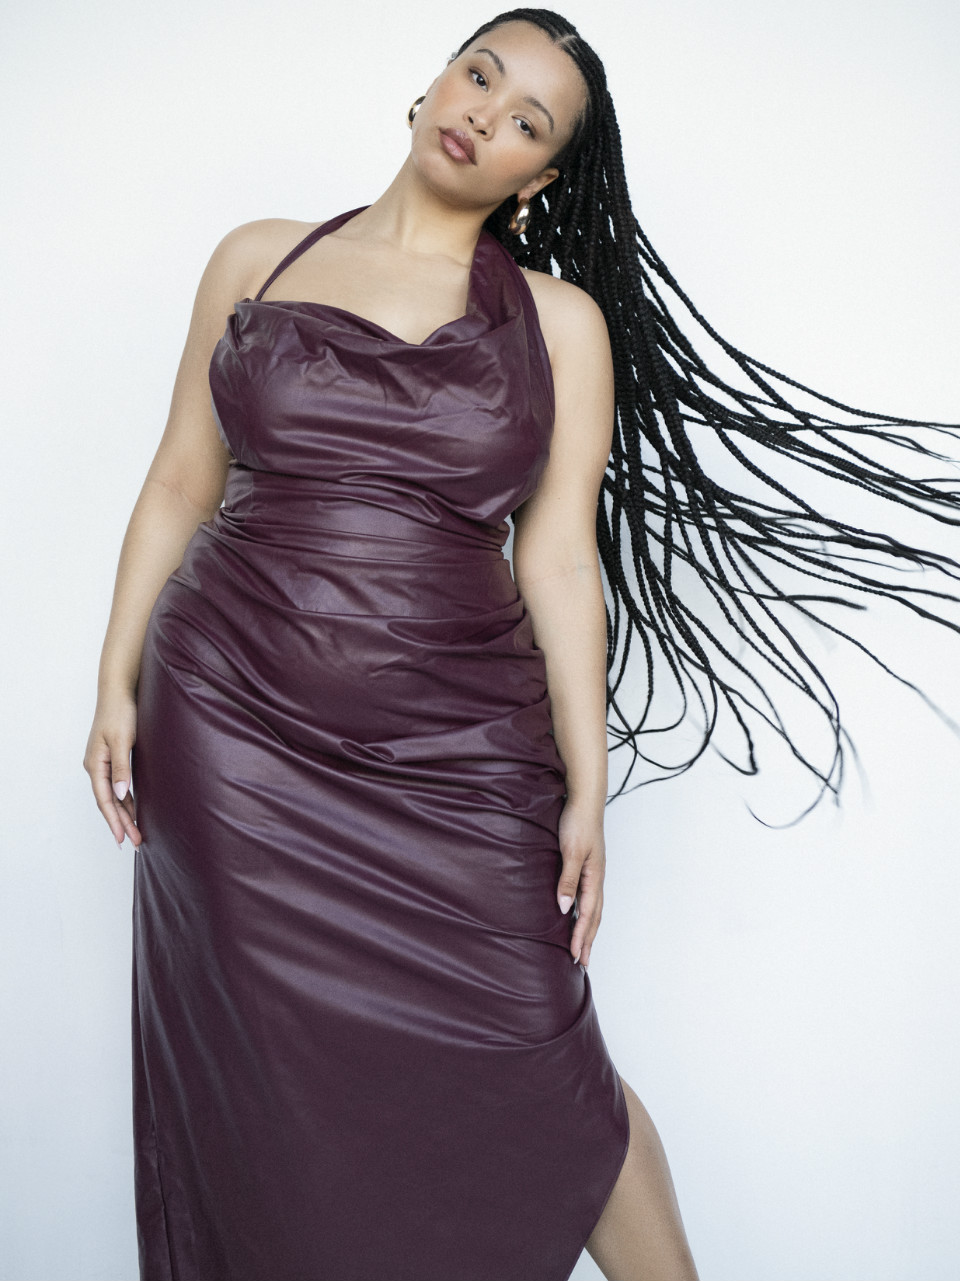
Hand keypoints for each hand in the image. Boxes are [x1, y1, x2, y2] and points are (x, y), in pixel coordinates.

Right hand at [83, 689, 141, 848]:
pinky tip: (134, 811)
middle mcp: (96, 766)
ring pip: (114, 796)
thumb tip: (120, 794)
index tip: (123, 838)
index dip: (114, 821)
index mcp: (95, 764)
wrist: (119, 691)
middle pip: (109, 802)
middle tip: (134, 843)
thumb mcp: (123, 740)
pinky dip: (126, 800)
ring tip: (136, 834)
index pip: (105, 800)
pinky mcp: (113, 758)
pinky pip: (118, 786)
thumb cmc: (121, 712)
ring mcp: (103, 763)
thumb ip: (121, 768)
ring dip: (125, 814)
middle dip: (122, 823)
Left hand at [556, 797, 605, 968]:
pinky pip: (587, 896)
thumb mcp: (571, 852)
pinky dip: (584, 913)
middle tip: (582, 963)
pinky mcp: (587, 866)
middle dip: (588, 940)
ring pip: (593, 908)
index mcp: (594, 877)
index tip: (575, 957)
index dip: (580, 936)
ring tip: (581, 947)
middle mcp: (596, 878)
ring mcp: (593, 872)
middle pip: (595, 917)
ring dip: (587, 929)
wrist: (584, 800)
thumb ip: (567, 880)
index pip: (588, 915)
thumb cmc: (577, 822)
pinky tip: (576, 916)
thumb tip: (564, 909)